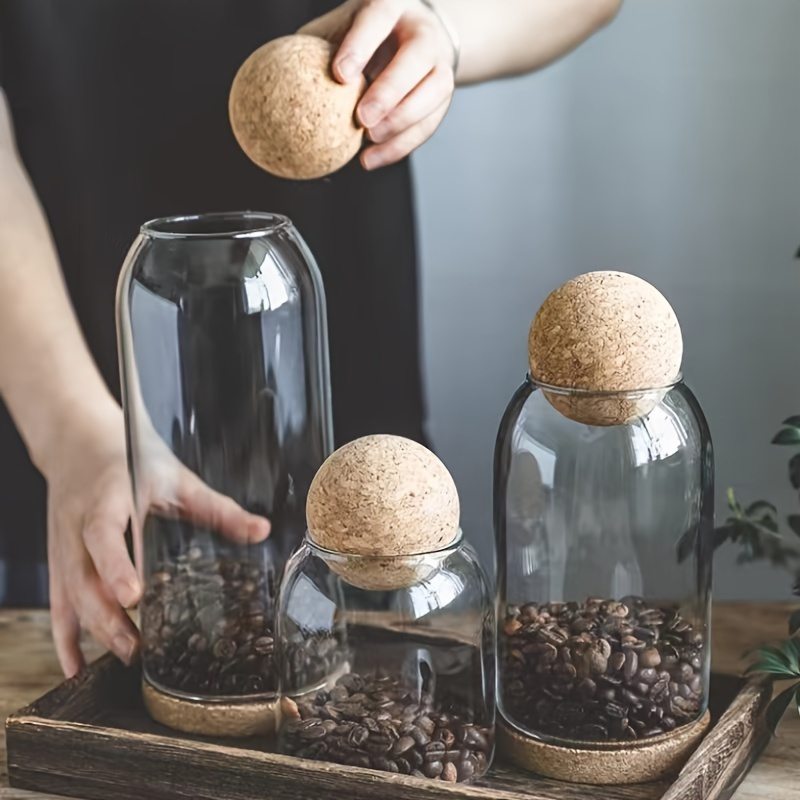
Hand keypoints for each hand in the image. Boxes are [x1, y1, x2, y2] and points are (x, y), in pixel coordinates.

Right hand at [43, 401, 269, 677]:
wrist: (79, 441)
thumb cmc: (131, 457)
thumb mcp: (176, 477)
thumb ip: (217, 507)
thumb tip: (261, 531)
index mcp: (106, 497)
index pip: (103, 533)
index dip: (115, 566)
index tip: (133, 596)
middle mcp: (77, 524)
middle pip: (82, 576)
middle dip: (107, 616)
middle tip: (137, 647)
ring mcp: (62, 545)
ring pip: (68, 594)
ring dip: (92, 629)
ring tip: (125, 655)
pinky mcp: (58, 561)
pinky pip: (56, 603)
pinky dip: (64, 637)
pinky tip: (76, 667)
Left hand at [299, 0, 456, 169]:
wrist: (416, 34)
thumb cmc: (365, 32)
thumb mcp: (340, 26)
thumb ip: (316, 46)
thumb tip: (271, 72)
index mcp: (392, 5)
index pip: (378, 19)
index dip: (361, 46)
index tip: (340, 75)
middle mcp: (422, 31)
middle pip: (416, 58)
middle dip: (390, 90)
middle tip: (362, 118)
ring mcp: (439, 62)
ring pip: (433, 92)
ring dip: (402, 122)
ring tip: (369, 141)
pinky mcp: (444, 94)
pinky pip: (429, 123)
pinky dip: (401, 145)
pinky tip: (372, 158)